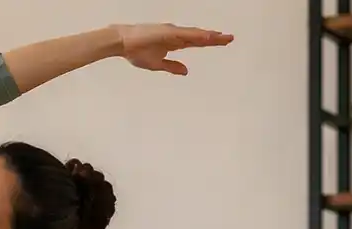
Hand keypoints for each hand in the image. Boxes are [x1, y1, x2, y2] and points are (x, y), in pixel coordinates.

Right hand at [114, 23, 233, 75]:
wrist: (121, 43)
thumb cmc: (135, 51)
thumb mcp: (157, 63)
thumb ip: (172, 67)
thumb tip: (186, 71)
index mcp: (174, 42)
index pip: (196, 42)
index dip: (209, 42)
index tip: (222, 42)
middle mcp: (176, 35)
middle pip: (199, 37)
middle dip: (215, 38)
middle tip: (230, 38)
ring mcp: (172, 33)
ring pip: (195, 34)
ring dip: (209, 36)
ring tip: (224, 38)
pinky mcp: (167, 33)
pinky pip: (185, 35)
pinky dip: (197, 35)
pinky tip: (207, 37)